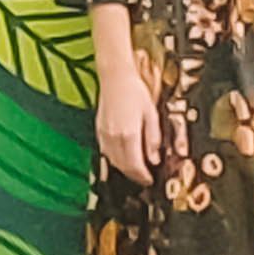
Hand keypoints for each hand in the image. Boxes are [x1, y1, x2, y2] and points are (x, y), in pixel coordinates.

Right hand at [95, 60, 164, 184]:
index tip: (150, 179)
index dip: (143, 175)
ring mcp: (104, 133)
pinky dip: (114, 158)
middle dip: (134, 175)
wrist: (115, 75)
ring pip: (112, 160)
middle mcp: (114, 136)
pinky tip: (122, 156)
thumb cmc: (134, 89)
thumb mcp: (152, 113)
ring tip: (134, 168)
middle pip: (123, 166)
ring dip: (123, 168)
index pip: (135, 165)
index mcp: (128, 133)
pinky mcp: (99, 128)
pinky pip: (105, 151)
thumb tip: (154, 158)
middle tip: (144, 177)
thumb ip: (153, 138)